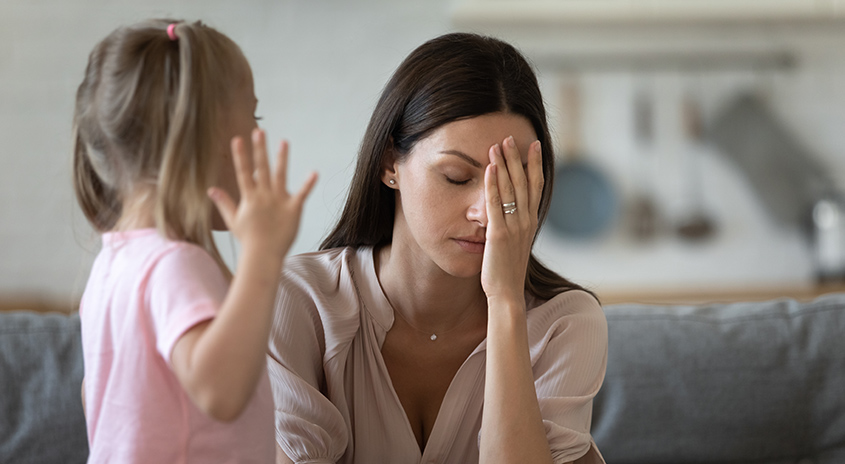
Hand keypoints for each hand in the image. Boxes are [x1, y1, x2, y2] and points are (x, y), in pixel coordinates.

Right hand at [208, 128, 317, 258]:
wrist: (263, 256)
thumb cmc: (249, 240)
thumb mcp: (233, 220)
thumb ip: (224, 202)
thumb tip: (210, 190)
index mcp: (250, 198)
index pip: (243, 172)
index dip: (240, 155)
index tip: (238, 139)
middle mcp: (264, 196)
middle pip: (261, 169)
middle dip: (260, 149)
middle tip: (259, 131)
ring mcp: (279, 201)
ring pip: (280, 176)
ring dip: (282, 159)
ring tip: (284, 142)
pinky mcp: (293, 209)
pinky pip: (302, 194)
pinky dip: (308, 184)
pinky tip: (315, 172)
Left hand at [480, 136, 542, 303]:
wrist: (506, 294)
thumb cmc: (508, 271)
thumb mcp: (516, 244)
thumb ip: (516, 227)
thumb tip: (514, 214)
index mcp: (531, 222)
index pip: (536, 187)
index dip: (535, 165)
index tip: (533, 145)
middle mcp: (526, 221)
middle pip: (523, 182)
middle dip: (516, 158)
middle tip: (510, 137)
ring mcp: (513, 227)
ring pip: (510, 189)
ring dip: (503, 165)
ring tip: (497, 145)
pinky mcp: (498, 234)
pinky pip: (495, 204)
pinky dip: (492, 184)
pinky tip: (489, 168)